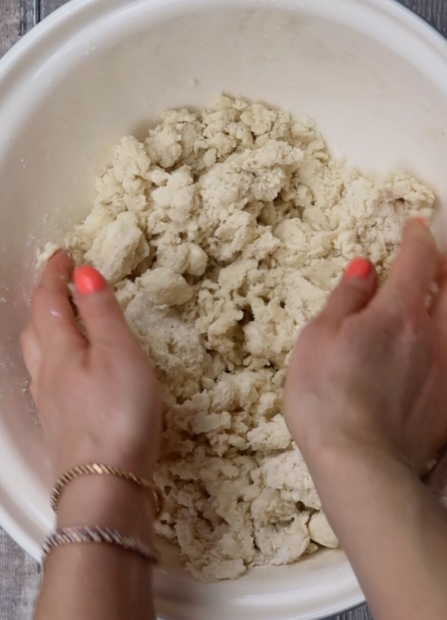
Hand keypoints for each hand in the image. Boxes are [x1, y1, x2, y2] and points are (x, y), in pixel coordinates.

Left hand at [20, 251, 162, 477]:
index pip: (48, 303)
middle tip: (57, 281)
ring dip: (45, 330)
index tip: (62, 251)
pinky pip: (49, 379)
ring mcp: (51, 404)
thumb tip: (82, 271)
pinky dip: (55, 359)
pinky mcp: (62, 426)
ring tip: (61, 319)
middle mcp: (47, 374)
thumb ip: (102, 313)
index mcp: (60, 350)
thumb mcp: (120, 354)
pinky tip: (69, 370)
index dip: (53, 274)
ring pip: (38, 356)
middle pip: (35, 329)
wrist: (105, 486)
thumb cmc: (119, 413)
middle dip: (43, 300)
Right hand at [284, 220, 446, 474]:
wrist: (360, 461)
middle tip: (441, 264)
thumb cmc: (326, 396)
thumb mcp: (317, 337)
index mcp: (399, 313)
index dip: (419, 238)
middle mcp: (435, 337)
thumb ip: (346, 298)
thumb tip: (367, 267)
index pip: (419, 261)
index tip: (417, 227)